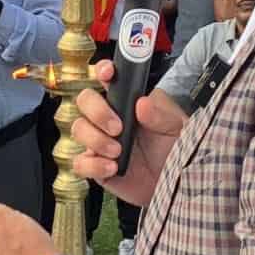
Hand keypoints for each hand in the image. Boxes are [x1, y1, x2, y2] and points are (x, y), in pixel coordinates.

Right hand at [71, 60, 185, 207]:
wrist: (175, 184)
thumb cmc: (174, 150)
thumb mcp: (175, 128)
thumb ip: (160, 115)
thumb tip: (142, 103)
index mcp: (127, 102)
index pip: (107, 78)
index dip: (103, 70)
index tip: (108, 73)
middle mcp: (109, 118)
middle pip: (84, 100)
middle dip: (97, 111)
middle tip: (118, 127)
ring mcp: (100, 142)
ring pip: (78, 129)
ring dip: (96, 139)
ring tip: (118, 151)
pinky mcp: (96, 167)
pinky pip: (80, 163)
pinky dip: (93, 165)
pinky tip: (112, 167)